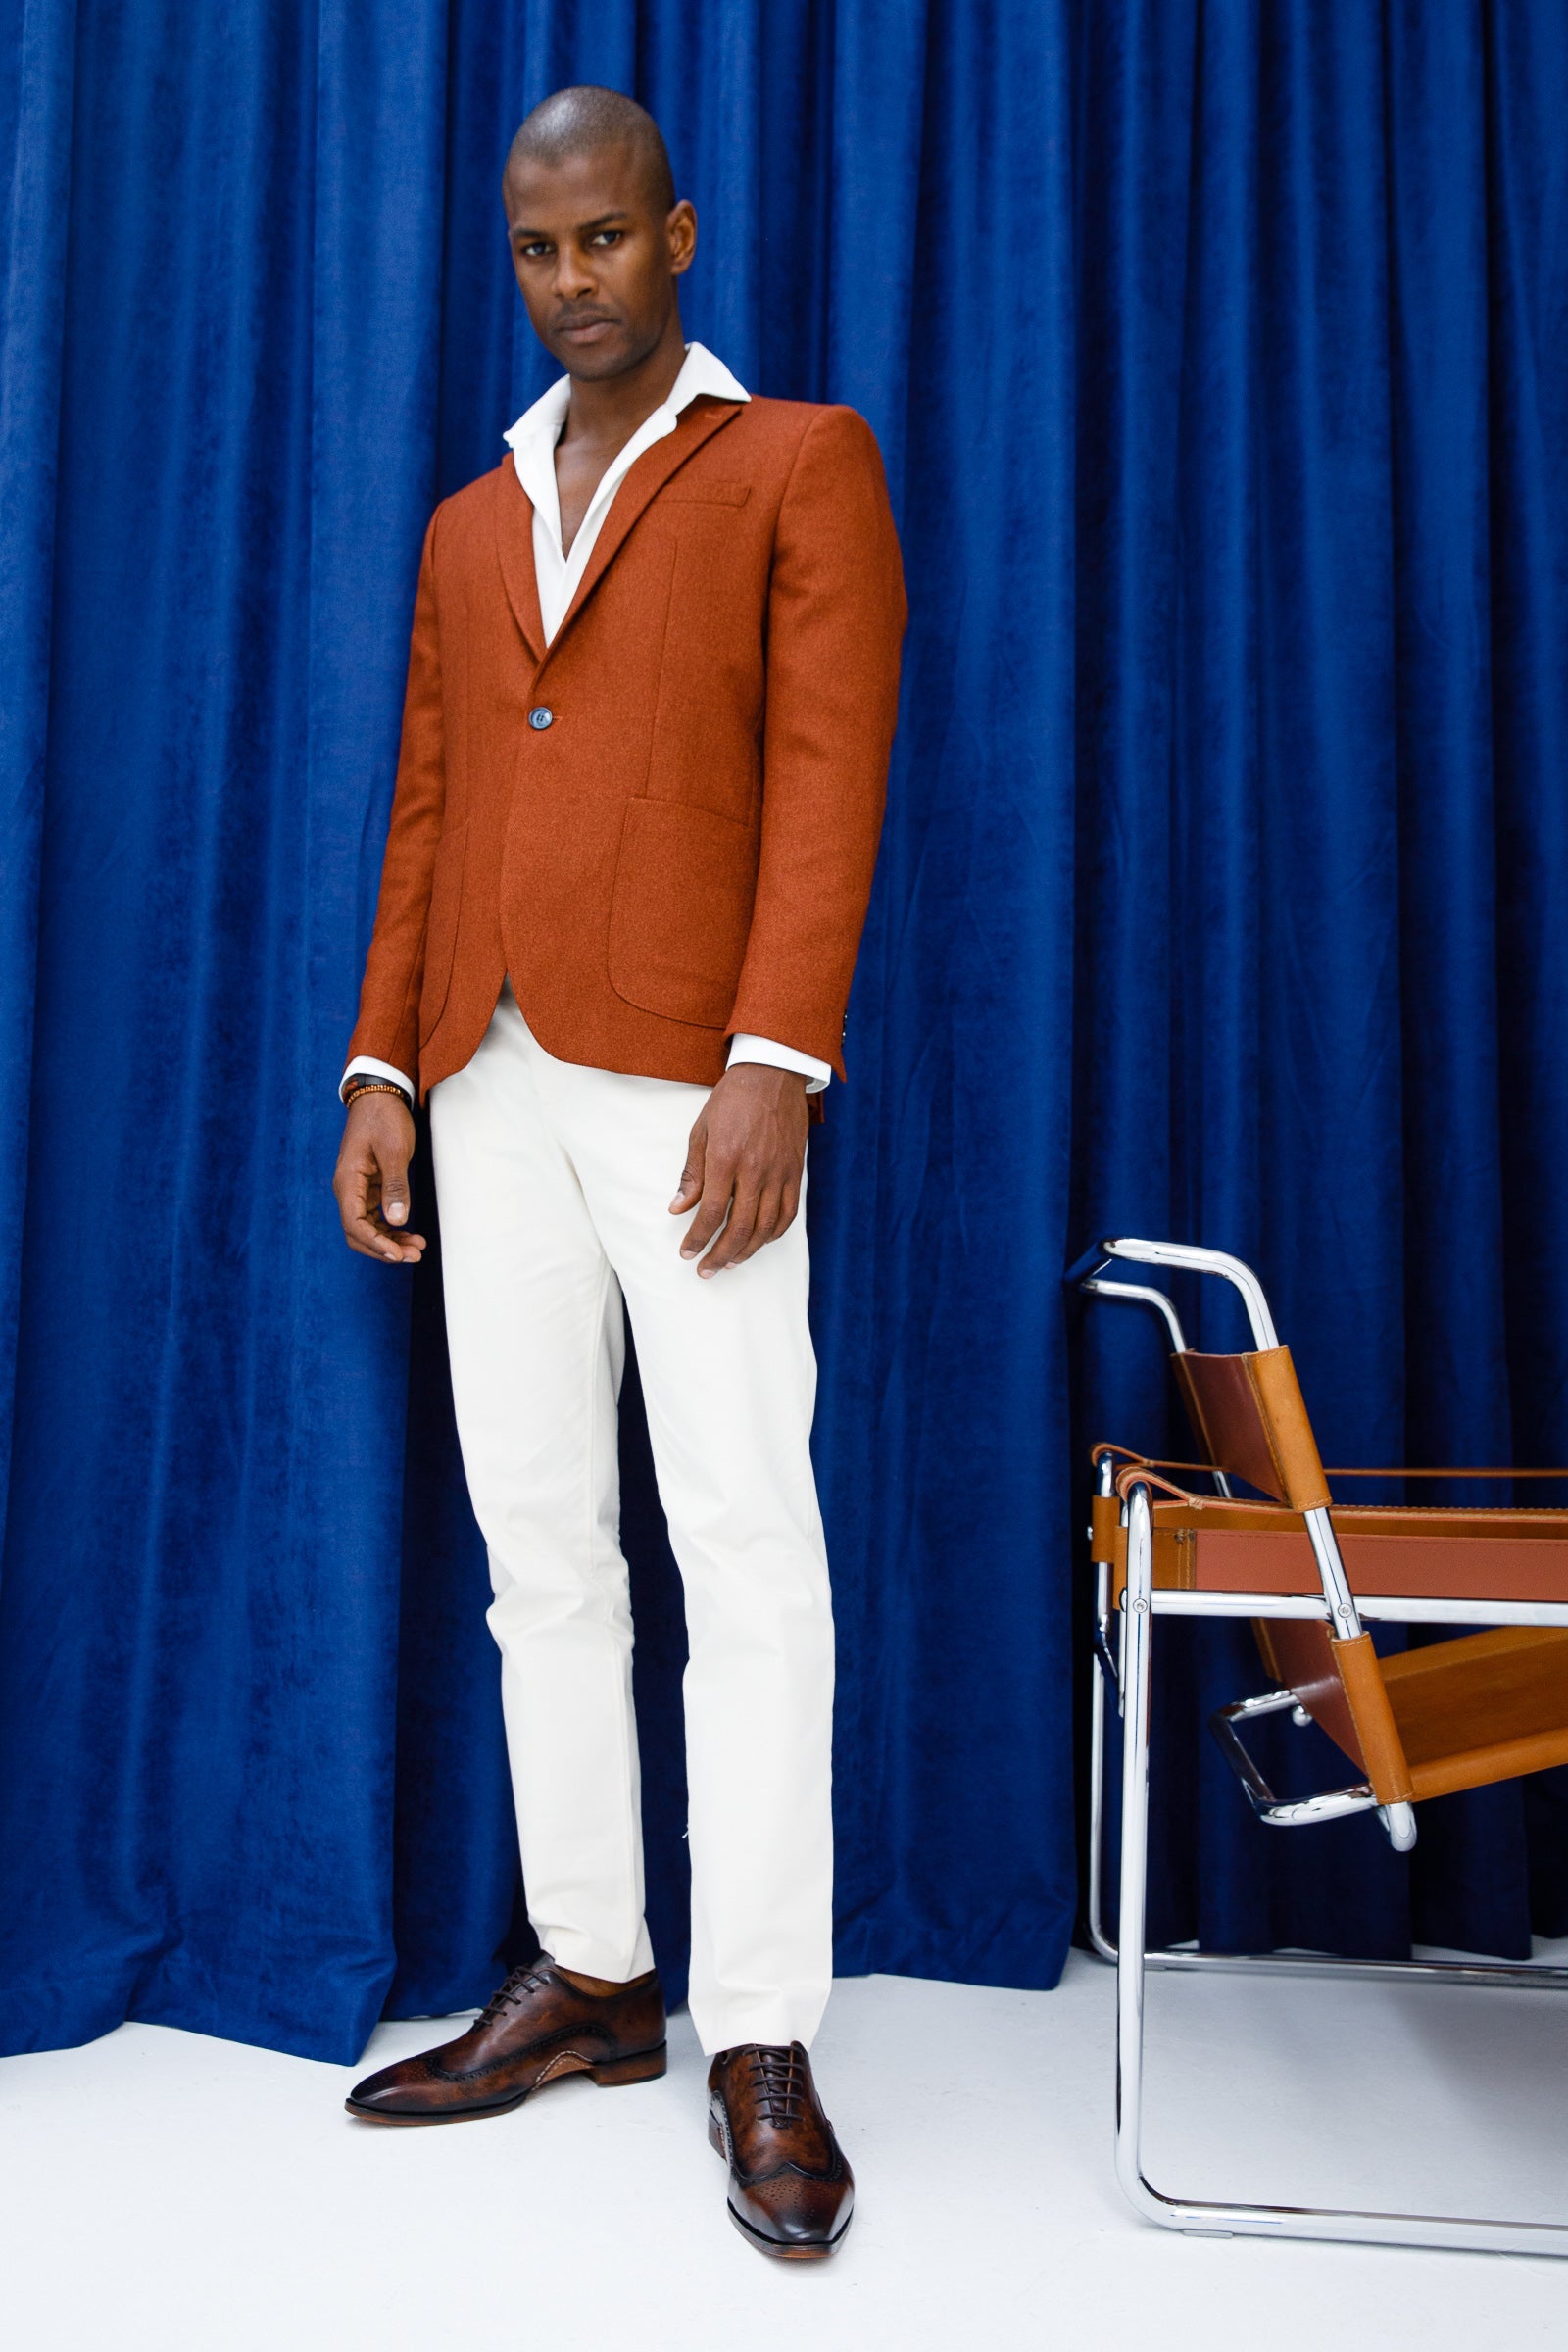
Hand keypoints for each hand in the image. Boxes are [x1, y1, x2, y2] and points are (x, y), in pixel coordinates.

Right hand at [333, 1093, 426, 1264]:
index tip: (397, 1253)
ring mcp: (357, 1190)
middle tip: (413, 1255)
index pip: (354, 1224)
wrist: (380, 1095)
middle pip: (358, 1232)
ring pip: (368, 1227)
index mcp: (348, 1181)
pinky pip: (376, 1216)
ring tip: (417, 1248)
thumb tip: (397, 1220)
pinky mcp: (369, 1187)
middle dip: (383, 1248)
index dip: (376, 1243)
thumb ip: (395, 1186)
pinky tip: (409, 1233)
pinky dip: (391, 1228)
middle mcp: (348, 1189)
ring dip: (390, 1240)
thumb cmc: (384, 1119)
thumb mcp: (393, 1151)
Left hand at [670, 1064, 809, 1275]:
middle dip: (719, 1255)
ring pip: (765, 1227)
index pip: (710, 1213)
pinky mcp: (794, 1172)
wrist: (772, 1075)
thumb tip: (677, 1209)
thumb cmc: (731, 1100)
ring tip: (730, 1262)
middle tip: (705, 1269)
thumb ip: (691, 1174)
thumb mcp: (700, 1132)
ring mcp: (779, 1173)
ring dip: (746, 1250)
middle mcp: (755, 1170)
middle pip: (739, 1228)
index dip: (697, 1238)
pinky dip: (773, 1234)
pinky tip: (759, 1242)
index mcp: (725, 1158)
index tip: (687, 1253)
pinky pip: (787, 1214)